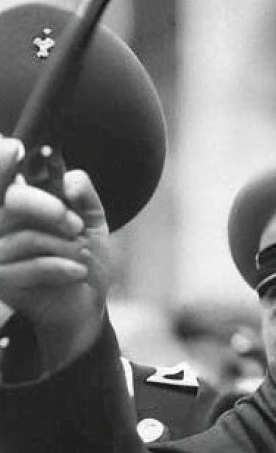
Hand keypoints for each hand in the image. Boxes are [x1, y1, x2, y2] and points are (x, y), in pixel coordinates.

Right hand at [0, 137, 109, 370]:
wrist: (85, 305)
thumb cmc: (82, 261)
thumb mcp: (91, 224)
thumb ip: (83, 196)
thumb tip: (71, 179)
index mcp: (19, 206)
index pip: (2, 178)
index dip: (1, 161)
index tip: (14, 147)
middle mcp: (1, 223)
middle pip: (12, 200)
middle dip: (49, 208)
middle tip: (74, 225)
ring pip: (26, 236)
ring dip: (64, 247)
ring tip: (80, 257)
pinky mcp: (1, 280)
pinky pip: (29, 266)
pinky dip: (61, 268)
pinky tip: (77, 272)